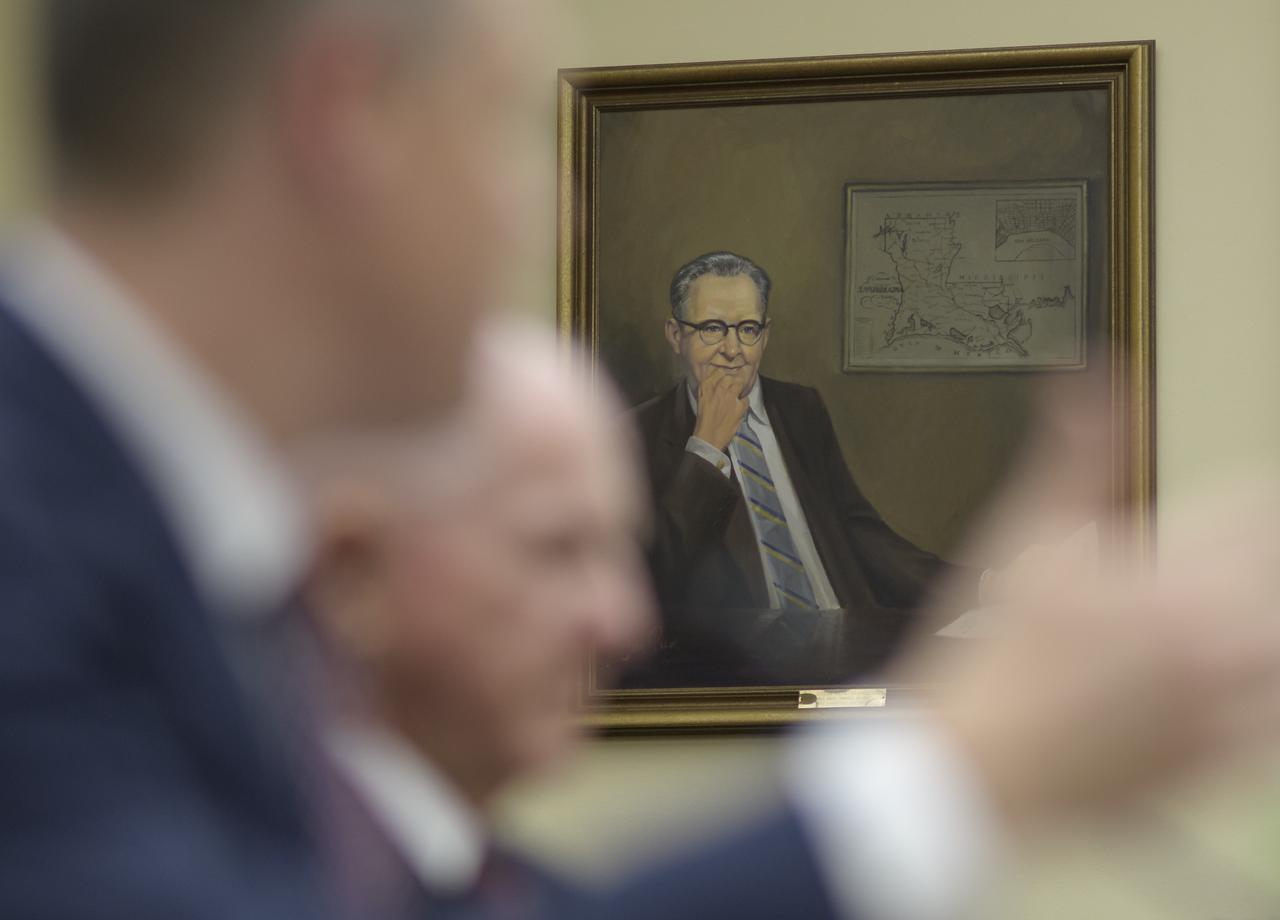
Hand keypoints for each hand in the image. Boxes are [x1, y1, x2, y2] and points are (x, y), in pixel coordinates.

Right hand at [692, 370, 750, 450]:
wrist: (708, 438)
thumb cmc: (703, 422)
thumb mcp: (701, 401)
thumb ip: (709, 390)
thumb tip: (717, 383)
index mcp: (705, 388)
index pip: (718, 372)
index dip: (723, 374)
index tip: (724, 377)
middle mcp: (718, 390)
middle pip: (730, 376)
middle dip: (732, 380)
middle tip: (733, 386)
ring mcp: (730, 397)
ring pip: (739, 384)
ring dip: (739, 388)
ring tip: (737, 394)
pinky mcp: (739, 407)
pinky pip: (745, 399)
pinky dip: (743, 402)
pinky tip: (739, 406)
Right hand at [895, 372, 1279, 831]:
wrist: (976, 763)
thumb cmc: (993, 657)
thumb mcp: (1024, 533)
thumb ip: (1076, 451)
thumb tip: (1089, 375)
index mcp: (1180, 584)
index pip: (1258, 509)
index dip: (1242, 496)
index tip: (1229, 504)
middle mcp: (1220, 648)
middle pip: (1279, 573)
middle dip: (1252, 557)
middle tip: (1223, 562)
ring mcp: (1228, 713)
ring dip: (1263, 622)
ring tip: (1231, 617)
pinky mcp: (1222, 765)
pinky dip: (1269, 698)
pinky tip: (1241, 683)